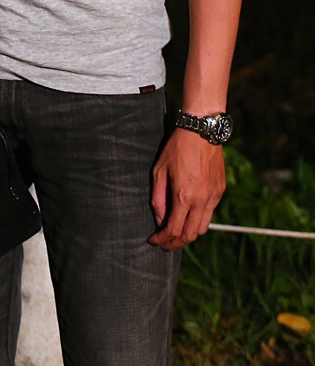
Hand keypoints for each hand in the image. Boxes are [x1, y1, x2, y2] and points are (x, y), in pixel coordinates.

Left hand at [148, 128, 225, 249]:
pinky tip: (188, 214)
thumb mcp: (159, 170)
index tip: (154, 241)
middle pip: (190, 235)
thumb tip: (159, 220)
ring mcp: (214, 196)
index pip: (173, 229)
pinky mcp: (220, 191)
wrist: (202, 131)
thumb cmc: (177, 148)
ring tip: (176, 232)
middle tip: (164, 244)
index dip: (162, 239)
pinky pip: (210, 213)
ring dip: (189, 235)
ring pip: (203, 228)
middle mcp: (201, 200)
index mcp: (184, 196)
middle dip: (176, 243)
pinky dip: (199, 220)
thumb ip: (158, 198)